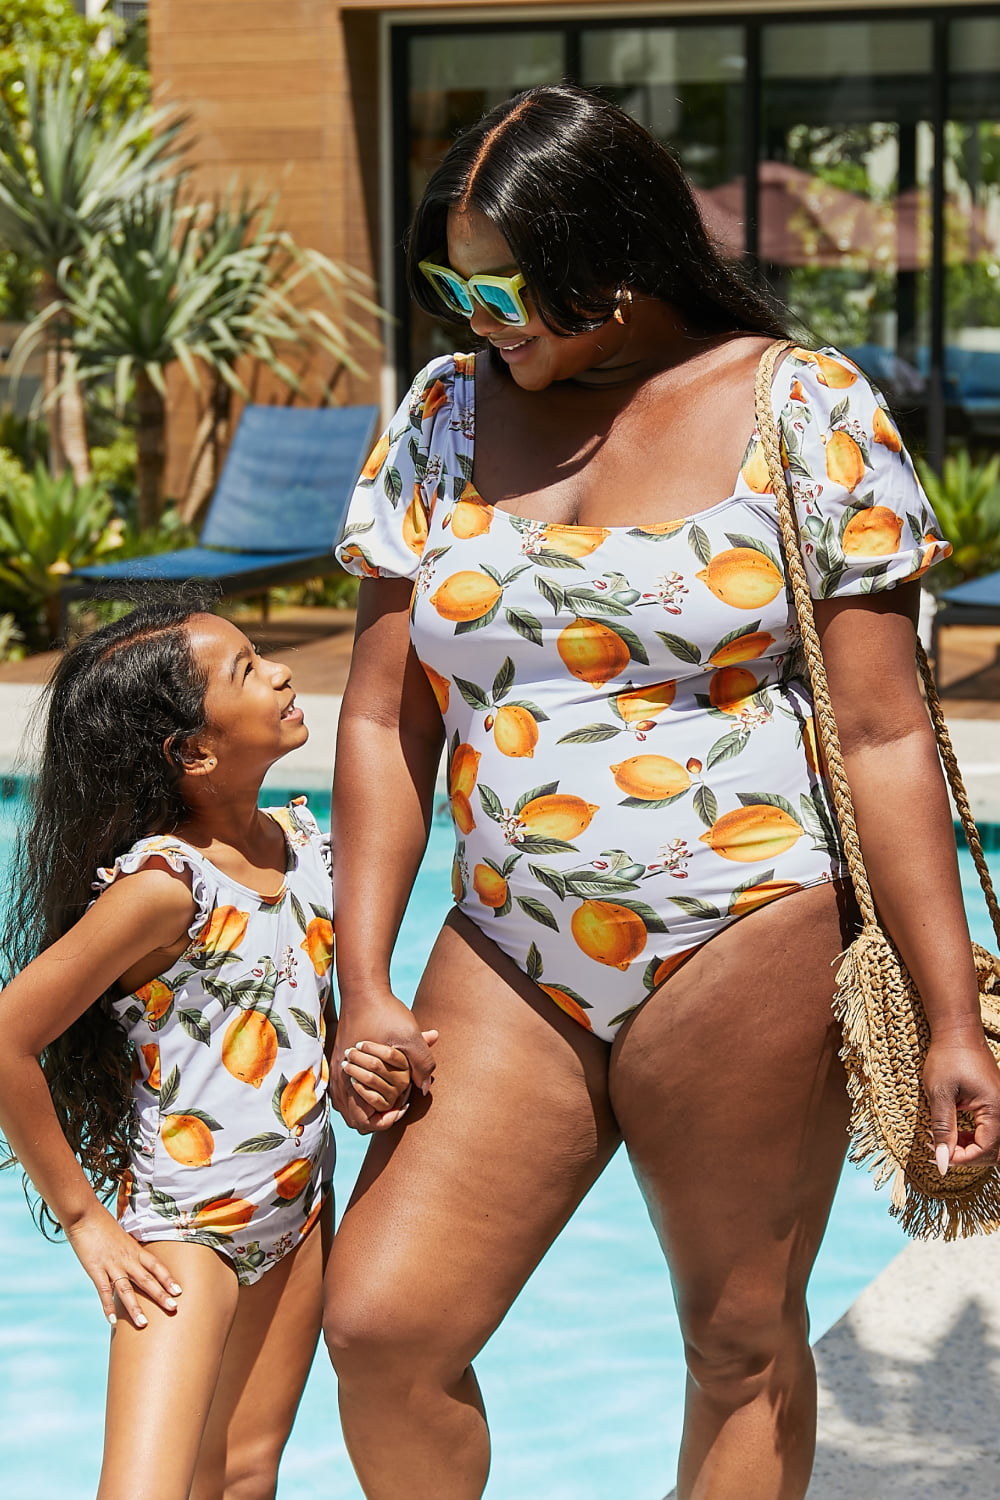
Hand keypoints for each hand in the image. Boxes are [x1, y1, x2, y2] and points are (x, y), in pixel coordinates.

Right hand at [64, 1206, 181, 1327]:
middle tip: (173, 1308)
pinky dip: (108, 1306)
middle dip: (160, 1295)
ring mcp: (111, 1265)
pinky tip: (112, 1321)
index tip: (179, 1291)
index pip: (156, 1266)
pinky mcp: (95, 1270)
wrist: (85, 1215)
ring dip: (135, 1308)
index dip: (168, 1278)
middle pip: (147, 1280)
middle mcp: (127, 1259)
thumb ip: (129, 1250)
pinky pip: (104, 1291)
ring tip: (144, 1323)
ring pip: (127, 1290)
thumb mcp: (122, 1237)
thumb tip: (135, 1259)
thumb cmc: (103, 1224)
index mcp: (135, 1249)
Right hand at [332, 992, 436, 1132]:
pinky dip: (359, 1097)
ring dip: (368, 1108)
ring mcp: (336, 1073)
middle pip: (357, 1121)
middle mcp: (340, 1080)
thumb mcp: (411, 1037)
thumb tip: (425, 1089)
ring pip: (348, 1109)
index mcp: (354, 1077)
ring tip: (389, 1096)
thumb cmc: (386, 1013)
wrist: (363, 991)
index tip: (402, 1106)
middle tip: (397, 1105)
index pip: (366, 1123)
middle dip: (378, 1118)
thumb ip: (422, 1064)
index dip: (387, 1120)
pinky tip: (377, 1085)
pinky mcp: (336, 1064)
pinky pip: (344, 1095)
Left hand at [923, 1030, 999, 1172]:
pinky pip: (989, 1130)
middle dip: (966, 1156)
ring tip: (943, 1142)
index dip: (962, 1158)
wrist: (957, 1032)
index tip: (937, 1156)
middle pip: (993, 1150)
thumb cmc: (948, 1058)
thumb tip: (942, 1160)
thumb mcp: (939, 1094)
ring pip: (991, 1142)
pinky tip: (953, 1133)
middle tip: (938, 1152)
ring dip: (969, 1148)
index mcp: (994, 1108)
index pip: (985, 1148)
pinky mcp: (994, 1103)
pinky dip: (972, 1137)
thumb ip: (943, 1129)